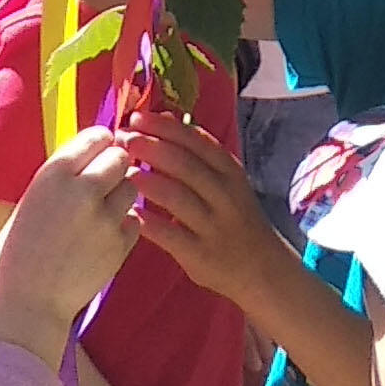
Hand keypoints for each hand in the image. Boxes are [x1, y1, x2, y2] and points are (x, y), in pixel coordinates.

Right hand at [0, 129, 142, 353]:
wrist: (25, 303)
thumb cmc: (17, 252)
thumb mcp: (30, 200)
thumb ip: (61, 177)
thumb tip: (92, 154)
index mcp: (54, 174)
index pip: (96, 136)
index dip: (100, 144)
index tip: (97, 153)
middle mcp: (83, 190)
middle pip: (120, 157)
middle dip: (114, 166)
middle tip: (103, 182)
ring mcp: (105, 218)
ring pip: (131, 188)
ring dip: (121, 195)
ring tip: (101, 212)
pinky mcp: (119, 245)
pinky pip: (134, 220)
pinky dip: (124, 225)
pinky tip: (104, 236)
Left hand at [125, 114, 302, 315]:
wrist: (262, 268)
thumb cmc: (235, 216)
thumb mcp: (225, 180)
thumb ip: (196, 152)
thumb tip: (162, 117)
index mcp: (230, 171)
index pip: (197, 140)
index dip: (164, 127)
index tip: (137, 117)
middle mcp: (225, 195)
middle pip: (185, 164)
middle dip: (150, 147)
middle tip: (122, 139)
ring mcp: (214, 226)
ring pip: (177, 197)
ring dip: (147, 181)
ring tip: (122, 171)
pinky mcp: (201, 254)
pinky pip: (170, 235)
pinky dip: (148, 222)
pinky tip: (128, 211)